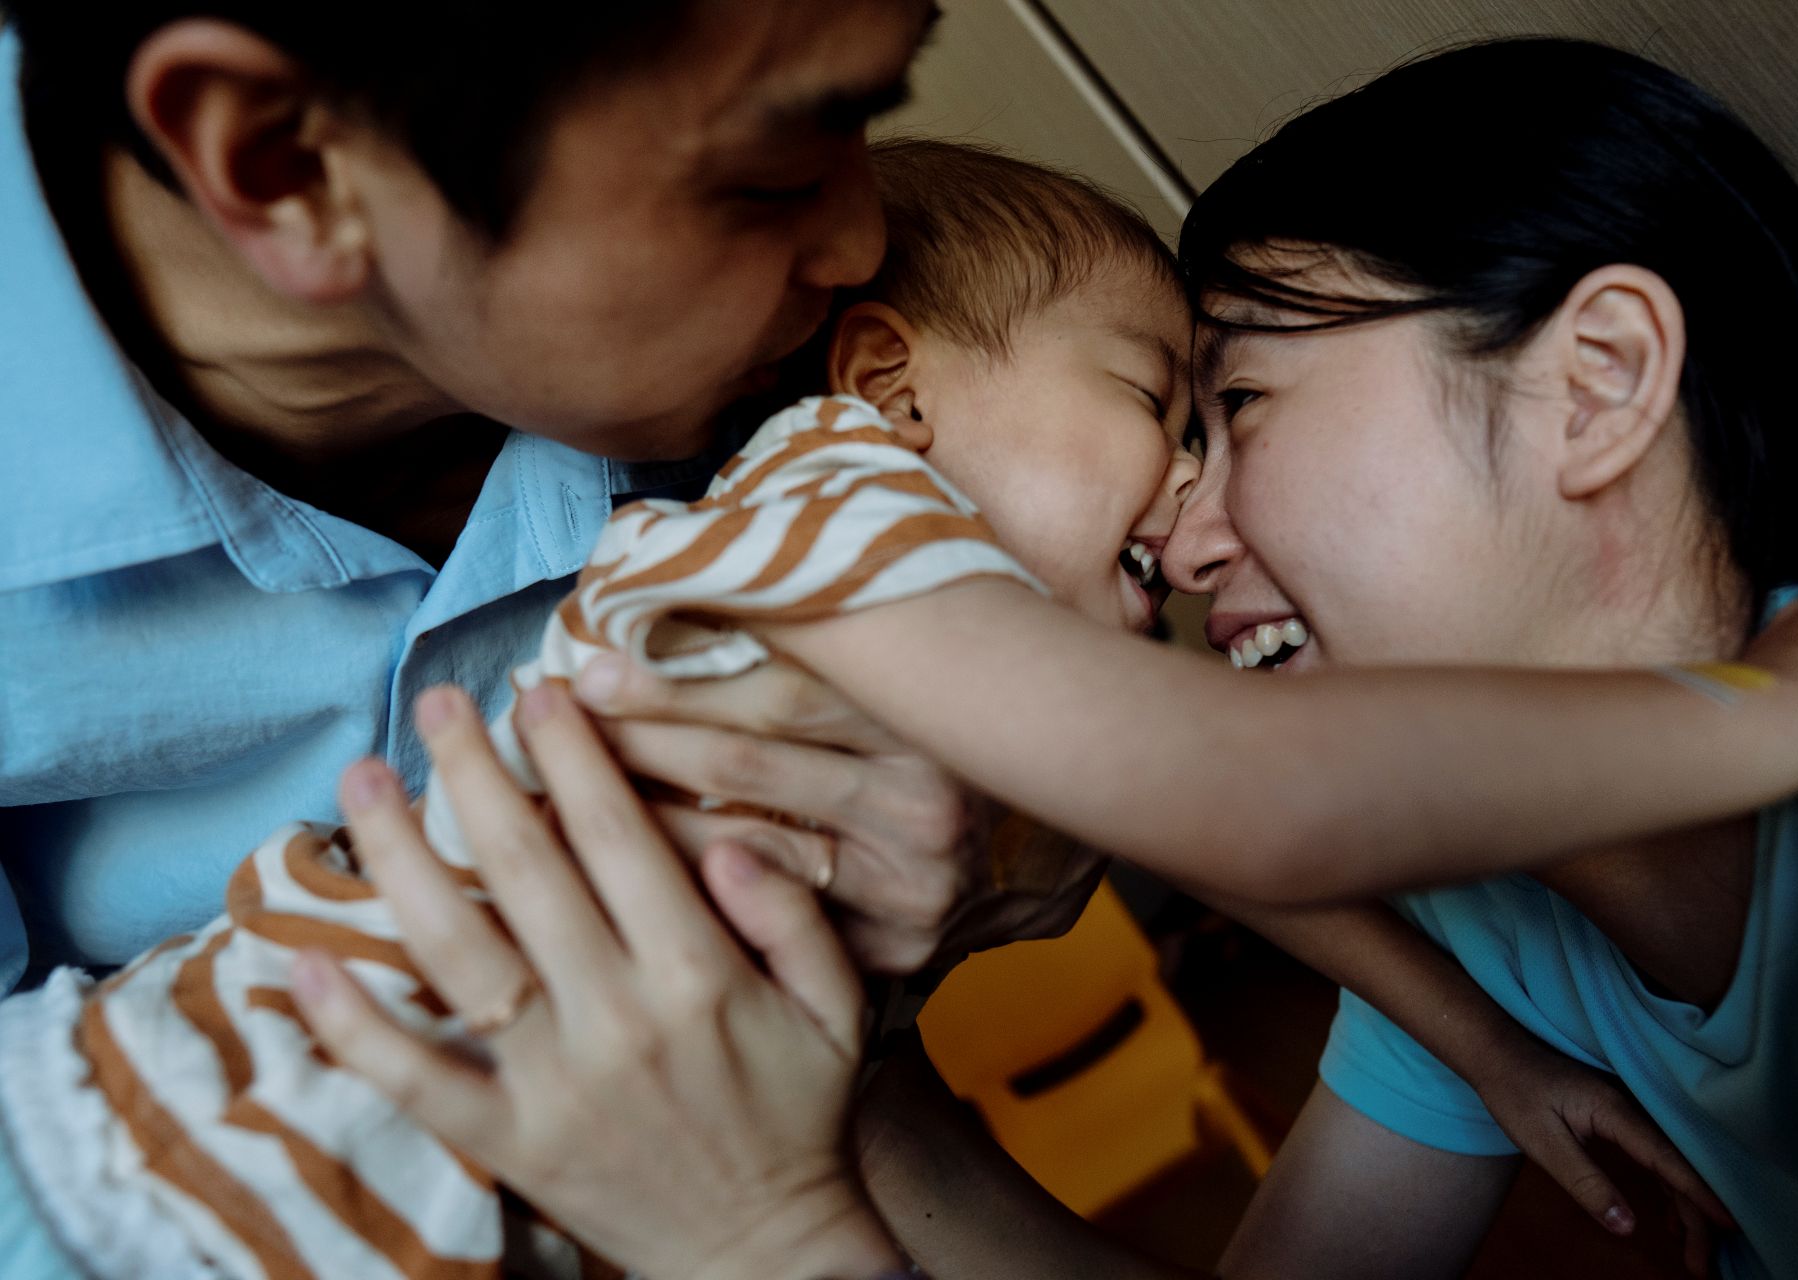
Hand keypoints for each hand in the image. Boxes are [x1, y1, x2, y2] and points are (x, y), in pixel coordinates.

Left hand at [290, 684, 904, 1279]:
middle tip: (438, 701)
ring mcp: (555, 1083)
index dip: (571, 751)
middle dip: (476, 769)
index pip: (617, 834)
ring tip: (363, 780)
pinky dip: (352, 1027)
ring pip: (456, 951)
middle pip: (525, 868)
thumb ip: (793, 913)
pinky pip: (416, 1081)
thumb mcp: (838, 1004)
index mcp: (699, 972)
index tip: (537, 689)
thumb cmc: (801, 1112)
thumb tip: (729, 838)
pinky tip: (303, 962)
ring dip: (398, 857)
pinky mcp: (511, 1141)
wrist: (766, 1251)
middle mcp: (618, 1016)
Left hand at [576, 651, 1104, 971]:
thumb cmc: (960, 724)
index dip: (675, 680)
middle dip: (633, 747)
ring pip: (743, 854)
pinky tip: (608, 893)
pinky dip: (691, 906)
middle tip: (535, 732)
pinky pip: (775, 928)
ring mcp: (914, 891)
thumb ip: (828, 622)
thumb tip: (702, 559)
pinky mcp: (902, 954)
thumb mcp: (918, 662)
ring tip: (539, 807)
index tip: (584, 666)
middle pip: (748, 772)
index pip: (775, 696)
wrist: (1086, 821)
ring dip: (636, 829)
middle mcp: (923, 809)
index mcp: (923, 720)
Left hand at [1472, 1035, 1732, 1276]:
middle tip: (1703, 1265)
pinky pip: (1656, 1156)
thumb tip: (1625, 1225)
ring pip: (1671, 1163)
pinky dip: (1669, 1189)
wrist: (1497, 1053)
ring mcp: (1628, 1111)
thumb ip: (1585, 1182)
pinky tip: (1672, 1219)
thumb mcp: (1543, 1143)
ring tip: (1696, 1253)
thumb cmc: (1514, 1093)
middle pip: (1677, 1165)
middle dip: (1697, 1216)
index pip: (1668, 1158)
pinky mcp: (1619, 1117)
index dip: (1701, 1193)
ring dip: (1686, 1206)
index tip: (1730, 1223)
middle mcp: (1631, 1108)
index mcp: (1616, 1111)